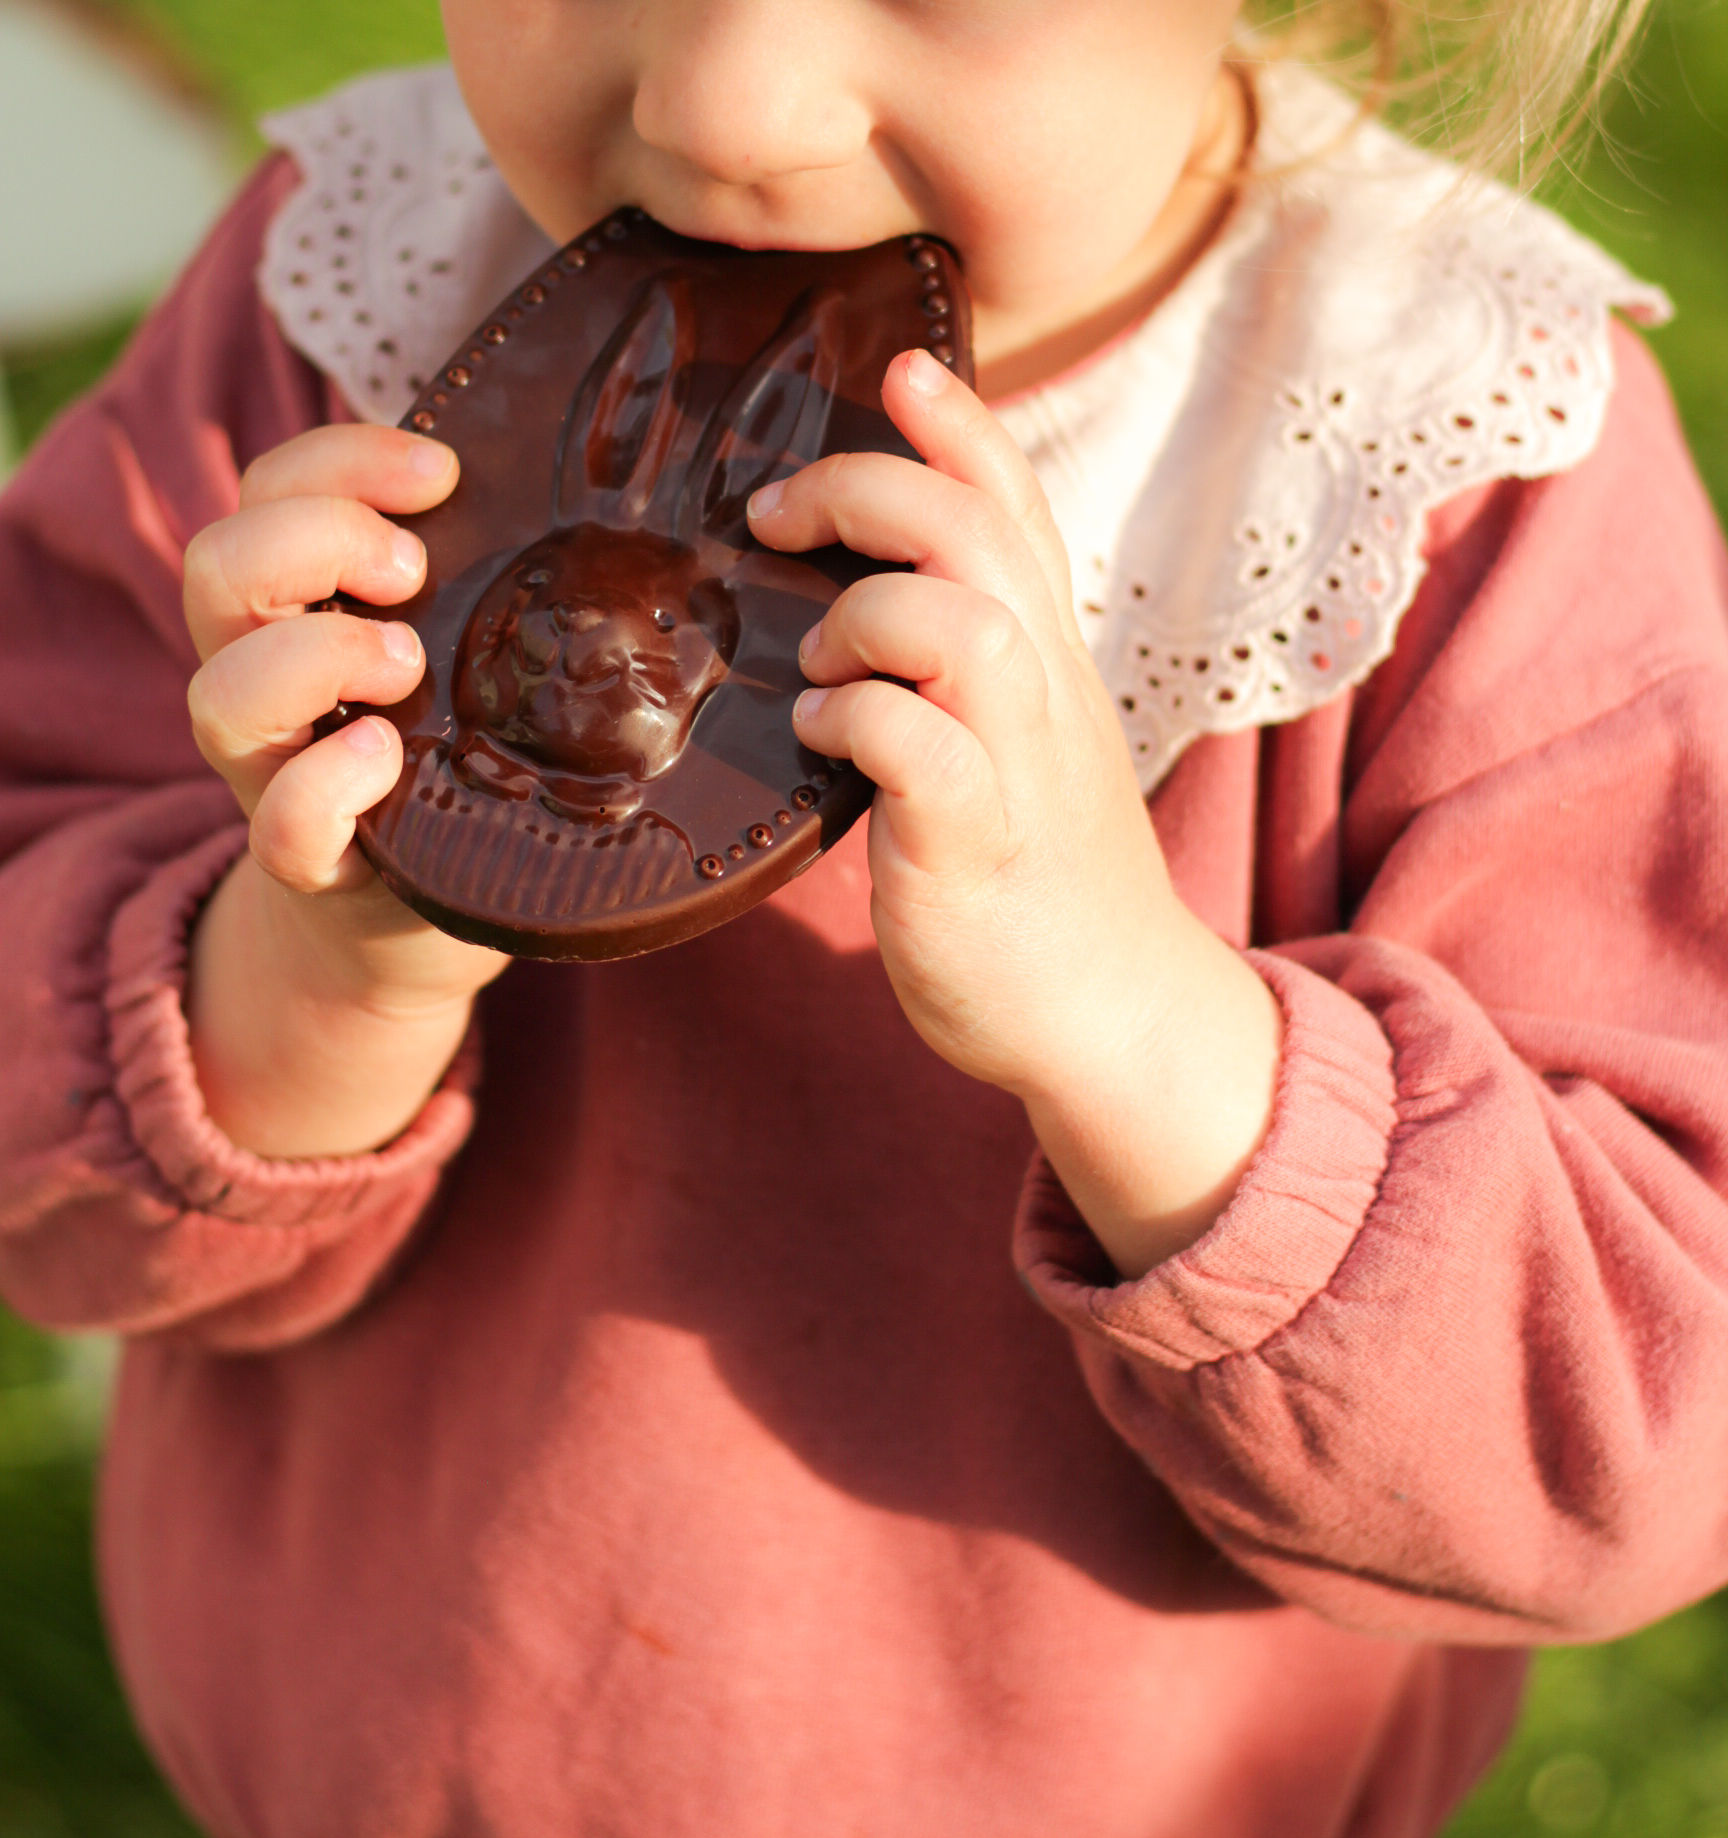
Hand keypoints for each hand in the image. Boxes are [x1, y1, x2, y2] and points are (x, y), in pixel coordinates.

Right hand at [181, 424, 507, 1155]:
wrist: (421, 912)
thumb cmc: (458, 753)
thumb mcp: (465, 647)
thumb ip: (483, 575)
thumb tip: (586, 492)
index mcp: (298, 606)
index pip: (270, 491)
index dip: (340, 460)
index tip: (441, 472)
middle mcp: (262, 678)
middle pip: (217, 566)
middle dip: (320, 539)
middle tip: (415, 571)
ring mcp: (274, 773)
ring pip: (219, 695)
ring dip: (318, 656)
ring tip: (408, 665)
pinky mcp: (312, 864)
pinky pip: (281, 828)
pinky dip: (325, 785)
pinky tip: (384, 757)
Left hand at [747, 350, 1281, 1272]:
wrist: (1114, 1014)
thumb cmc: (1038, 881)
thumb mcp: (1020, 750)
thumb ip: (963, 677)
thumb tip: (856, 628)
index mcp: (1047, 664)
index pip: (1018, 511)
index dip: (961, 427)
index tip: (899, 365)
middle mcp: (1044, 694)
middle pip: (979, 533)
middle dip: (872, 487)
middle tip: (777, 512)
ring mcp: (1019, 768)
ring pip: (964, 622)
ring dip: (869, 616)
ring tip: (818, 665)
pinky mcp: (977, 844)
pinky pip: (918, 747)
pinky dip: (854, 722)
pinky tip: (821, 741)